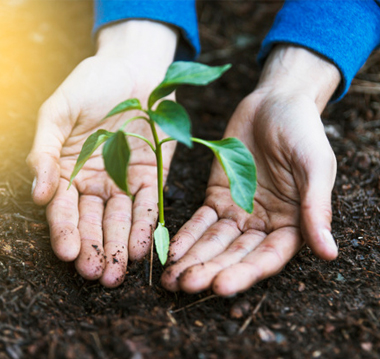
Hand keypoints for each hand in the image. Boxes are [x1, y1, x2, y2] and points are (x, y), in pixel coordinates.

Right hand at [27, 21, 177, 286]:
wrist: (136, 68)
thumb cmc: (92, 83)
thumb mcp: (59, 110)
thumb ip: (45, 150)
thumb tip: (39, 193)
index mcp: (69, 169)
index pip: (65, 207)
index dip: (65, 230)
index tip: (67, 253)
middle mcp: (96, 180)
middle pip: (93, 221)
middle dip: (94, 248)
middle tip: (96, 274)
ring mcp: (125, 180)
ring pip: (121, 220)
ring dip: (119, 246)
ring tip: (118, 273)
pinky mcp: (152, 176)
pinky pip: (148, 205)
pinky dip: (146, 226)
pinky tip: (143, 247)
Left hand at [161, 45, 340, 295]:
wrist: (275, 102)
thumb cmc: (303, 131)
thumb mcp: (315, 165)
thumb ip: (316, 207)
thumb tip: (330, 253)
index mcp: (292, 222)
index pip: (268, 256)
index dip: (246, 272)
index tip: (221, 287)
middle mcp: (263, 223)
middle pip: (235, 254)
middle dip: (210, 270)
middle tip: (185, 286)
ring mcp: (238, 210)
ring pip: (214, 242)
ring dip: (193, 259)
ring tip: (170, 279)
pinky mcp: (217, 195)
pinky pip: (200, 219)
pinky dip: (186, 235)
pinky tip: (171, 251)